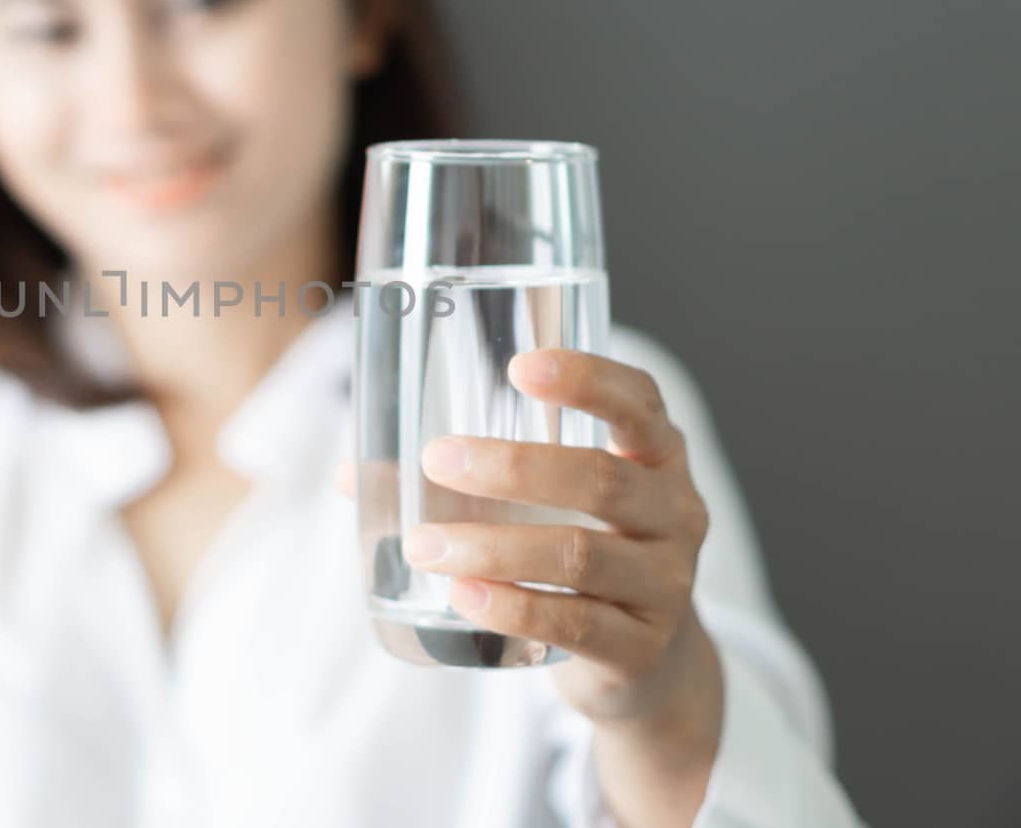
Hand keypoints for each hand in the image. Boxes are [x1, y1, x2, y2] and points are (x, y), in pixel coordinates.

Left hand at [334, 347, 722, 740]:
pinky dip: (514, 605)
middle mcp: (675, 512)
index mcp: (655, 456)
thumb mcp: (549, 505)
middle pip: (601, 478)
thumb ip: (463, 480)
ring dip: (492, 546)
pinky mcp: (641, 647)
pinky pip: (576, 623)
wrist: (648, 659)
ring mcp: (666, 583)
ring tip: (423, 544)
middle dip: (513, 467)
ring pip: (579, 555)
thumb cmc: (583, 548)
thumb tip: (350, 472)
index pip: (637, 402)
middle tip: (437, 458)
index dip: (587, 378)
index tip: (519, 366)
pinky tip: (463, 594)